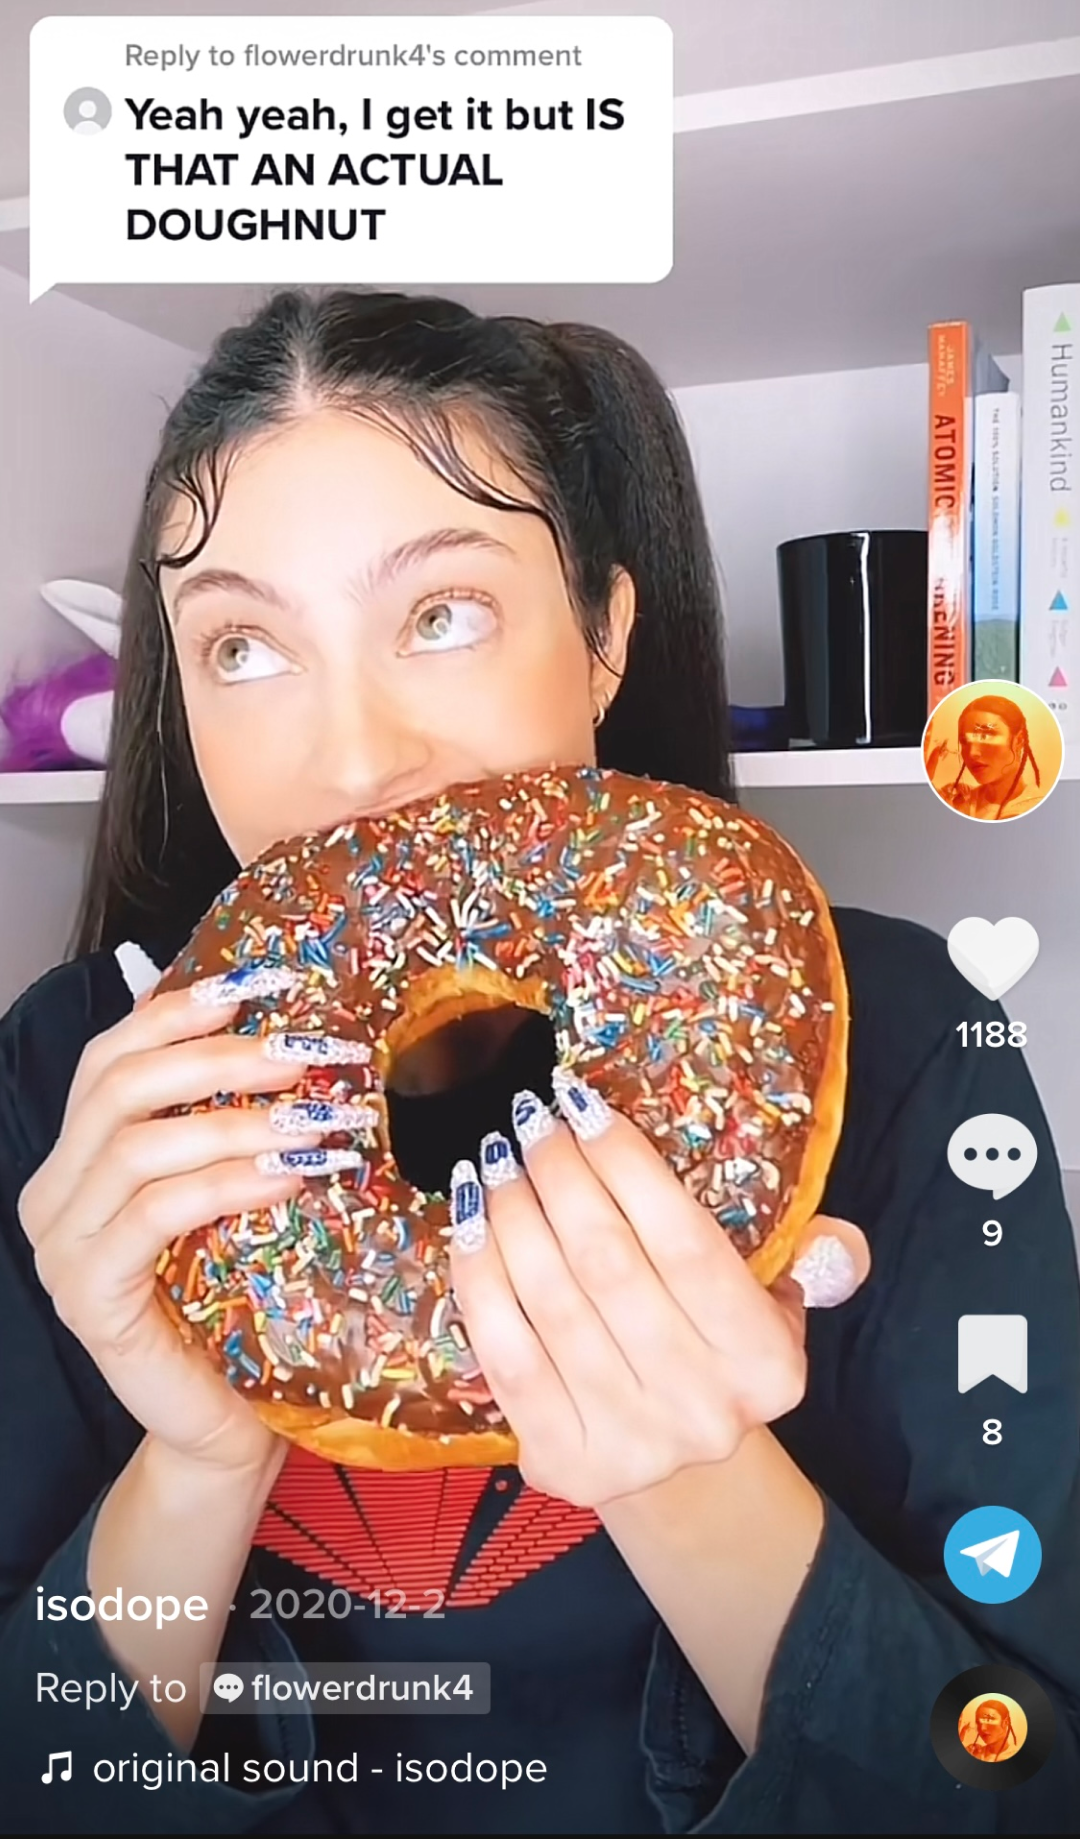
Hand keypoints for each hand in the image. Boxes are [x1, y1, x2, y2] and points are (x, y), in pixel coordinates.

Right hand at [18, 982, 330, 1474]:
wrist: (229, 1421)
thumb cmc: (240, 1303)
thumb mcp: (236, 1193)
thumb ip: (230, 1123)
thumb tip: (289, 1029)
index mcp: (79, 1158)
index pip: (112, 1057)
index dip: (180, 1012)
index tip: (262, 984)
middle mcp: (54, 1195)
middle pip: (122, 1088)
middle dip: (219, 1058)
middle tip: (308, 1053)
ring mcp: (63, 1249)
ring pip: (139, 1146)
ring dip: (237, 1120)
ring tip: (319, 1118)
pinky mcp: (90, 1298)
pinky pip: (156, 1214)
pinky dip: (228, 1183)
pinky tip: (291, 1173)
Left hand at [448, 1073, 869, 1507]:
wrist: (677, 1473)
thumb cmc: (716, 1354)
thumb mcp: (778, 1307)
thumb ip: (811, 1260)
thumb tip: (840, 1241)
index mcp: (765, 1363)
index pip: (686, 1243)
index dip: (626, 1167)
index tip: (583, 1105)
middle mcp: (701, 1407)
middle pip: (607, 1264)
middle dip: (559, 1176)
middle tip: (530, 1121)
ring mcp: (629, 1443)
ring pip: (549, 1302)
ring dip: (512, 1215)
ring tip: (495, 1159)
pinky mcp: (560, 1463)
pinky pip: (504, 1354)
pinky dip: (479, 1279)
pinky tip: (469, 1225)